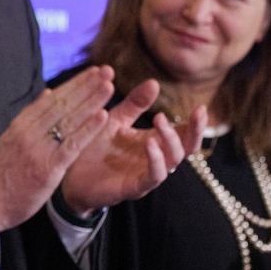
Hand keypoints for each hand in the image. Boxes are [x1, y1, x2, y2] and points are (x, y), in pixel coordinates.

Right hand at [0, 66, 115, 236]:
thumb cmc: (3, 175)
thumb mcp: (11, 140)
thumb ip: (31, 117)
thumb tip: (47, 93)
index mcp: (20, 125)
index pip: (52, 98)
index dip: (75, 83)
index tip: (93, 72)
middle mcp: (28, 132)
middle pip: (62, 104)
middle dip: (86, 86)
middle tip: (107, 71)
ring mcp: (38, 150)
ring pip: (69, 120)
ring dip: (91, 101)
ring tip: (109, 86)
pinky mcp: (48, 168)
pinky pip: (71, 145)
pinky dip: (87, 130)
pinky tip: (102, 116)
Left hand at [57, 82, 207, 212]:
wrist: (69, 173)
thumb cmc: (93, 147)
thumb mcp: (115, 120)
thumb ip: (135, 104)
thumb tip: (154, 81)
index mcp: (153, 142)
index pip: (183, 134)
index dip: (195, 123)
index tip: (201, 107)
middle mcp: (154, 159)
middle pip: (187, 148)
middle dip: (195, 131)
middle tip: (196, 112)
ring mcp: (145, 174)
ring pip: (173, 161)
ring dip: (171, 139)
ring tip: (160, 120)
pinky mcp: (133, 188)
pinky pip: (153, 176)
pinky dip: (155, 160)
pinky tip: (149, 144)